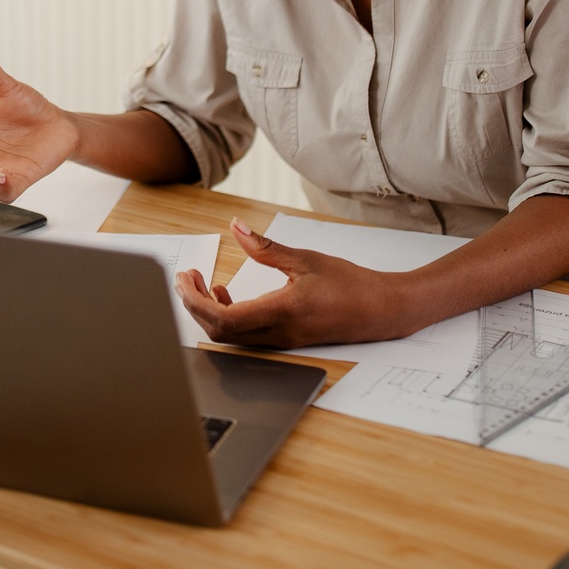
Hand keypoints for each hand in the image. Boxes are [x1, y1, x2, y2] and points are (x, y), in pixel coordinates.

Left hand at [174, 219, 419, 348]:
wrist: (381, 310)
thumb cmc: (349, 283)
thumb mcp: (305, 258)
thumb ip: (265, 246)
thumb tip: (236, 227)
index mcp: (282, 311)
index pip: (224, 319)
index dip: (196, 302)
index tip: (186, 280)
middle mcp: (278, 333)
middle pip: (220, 332)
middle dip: (195, 305)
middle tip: (188, 278)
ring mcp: (281, 341)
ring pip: (231, 337)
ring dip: (210, 312)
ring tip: (205, 284)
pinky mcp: (285, 340)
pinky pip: (245, 336)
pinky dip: (228, 317)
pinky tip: (229, 295)